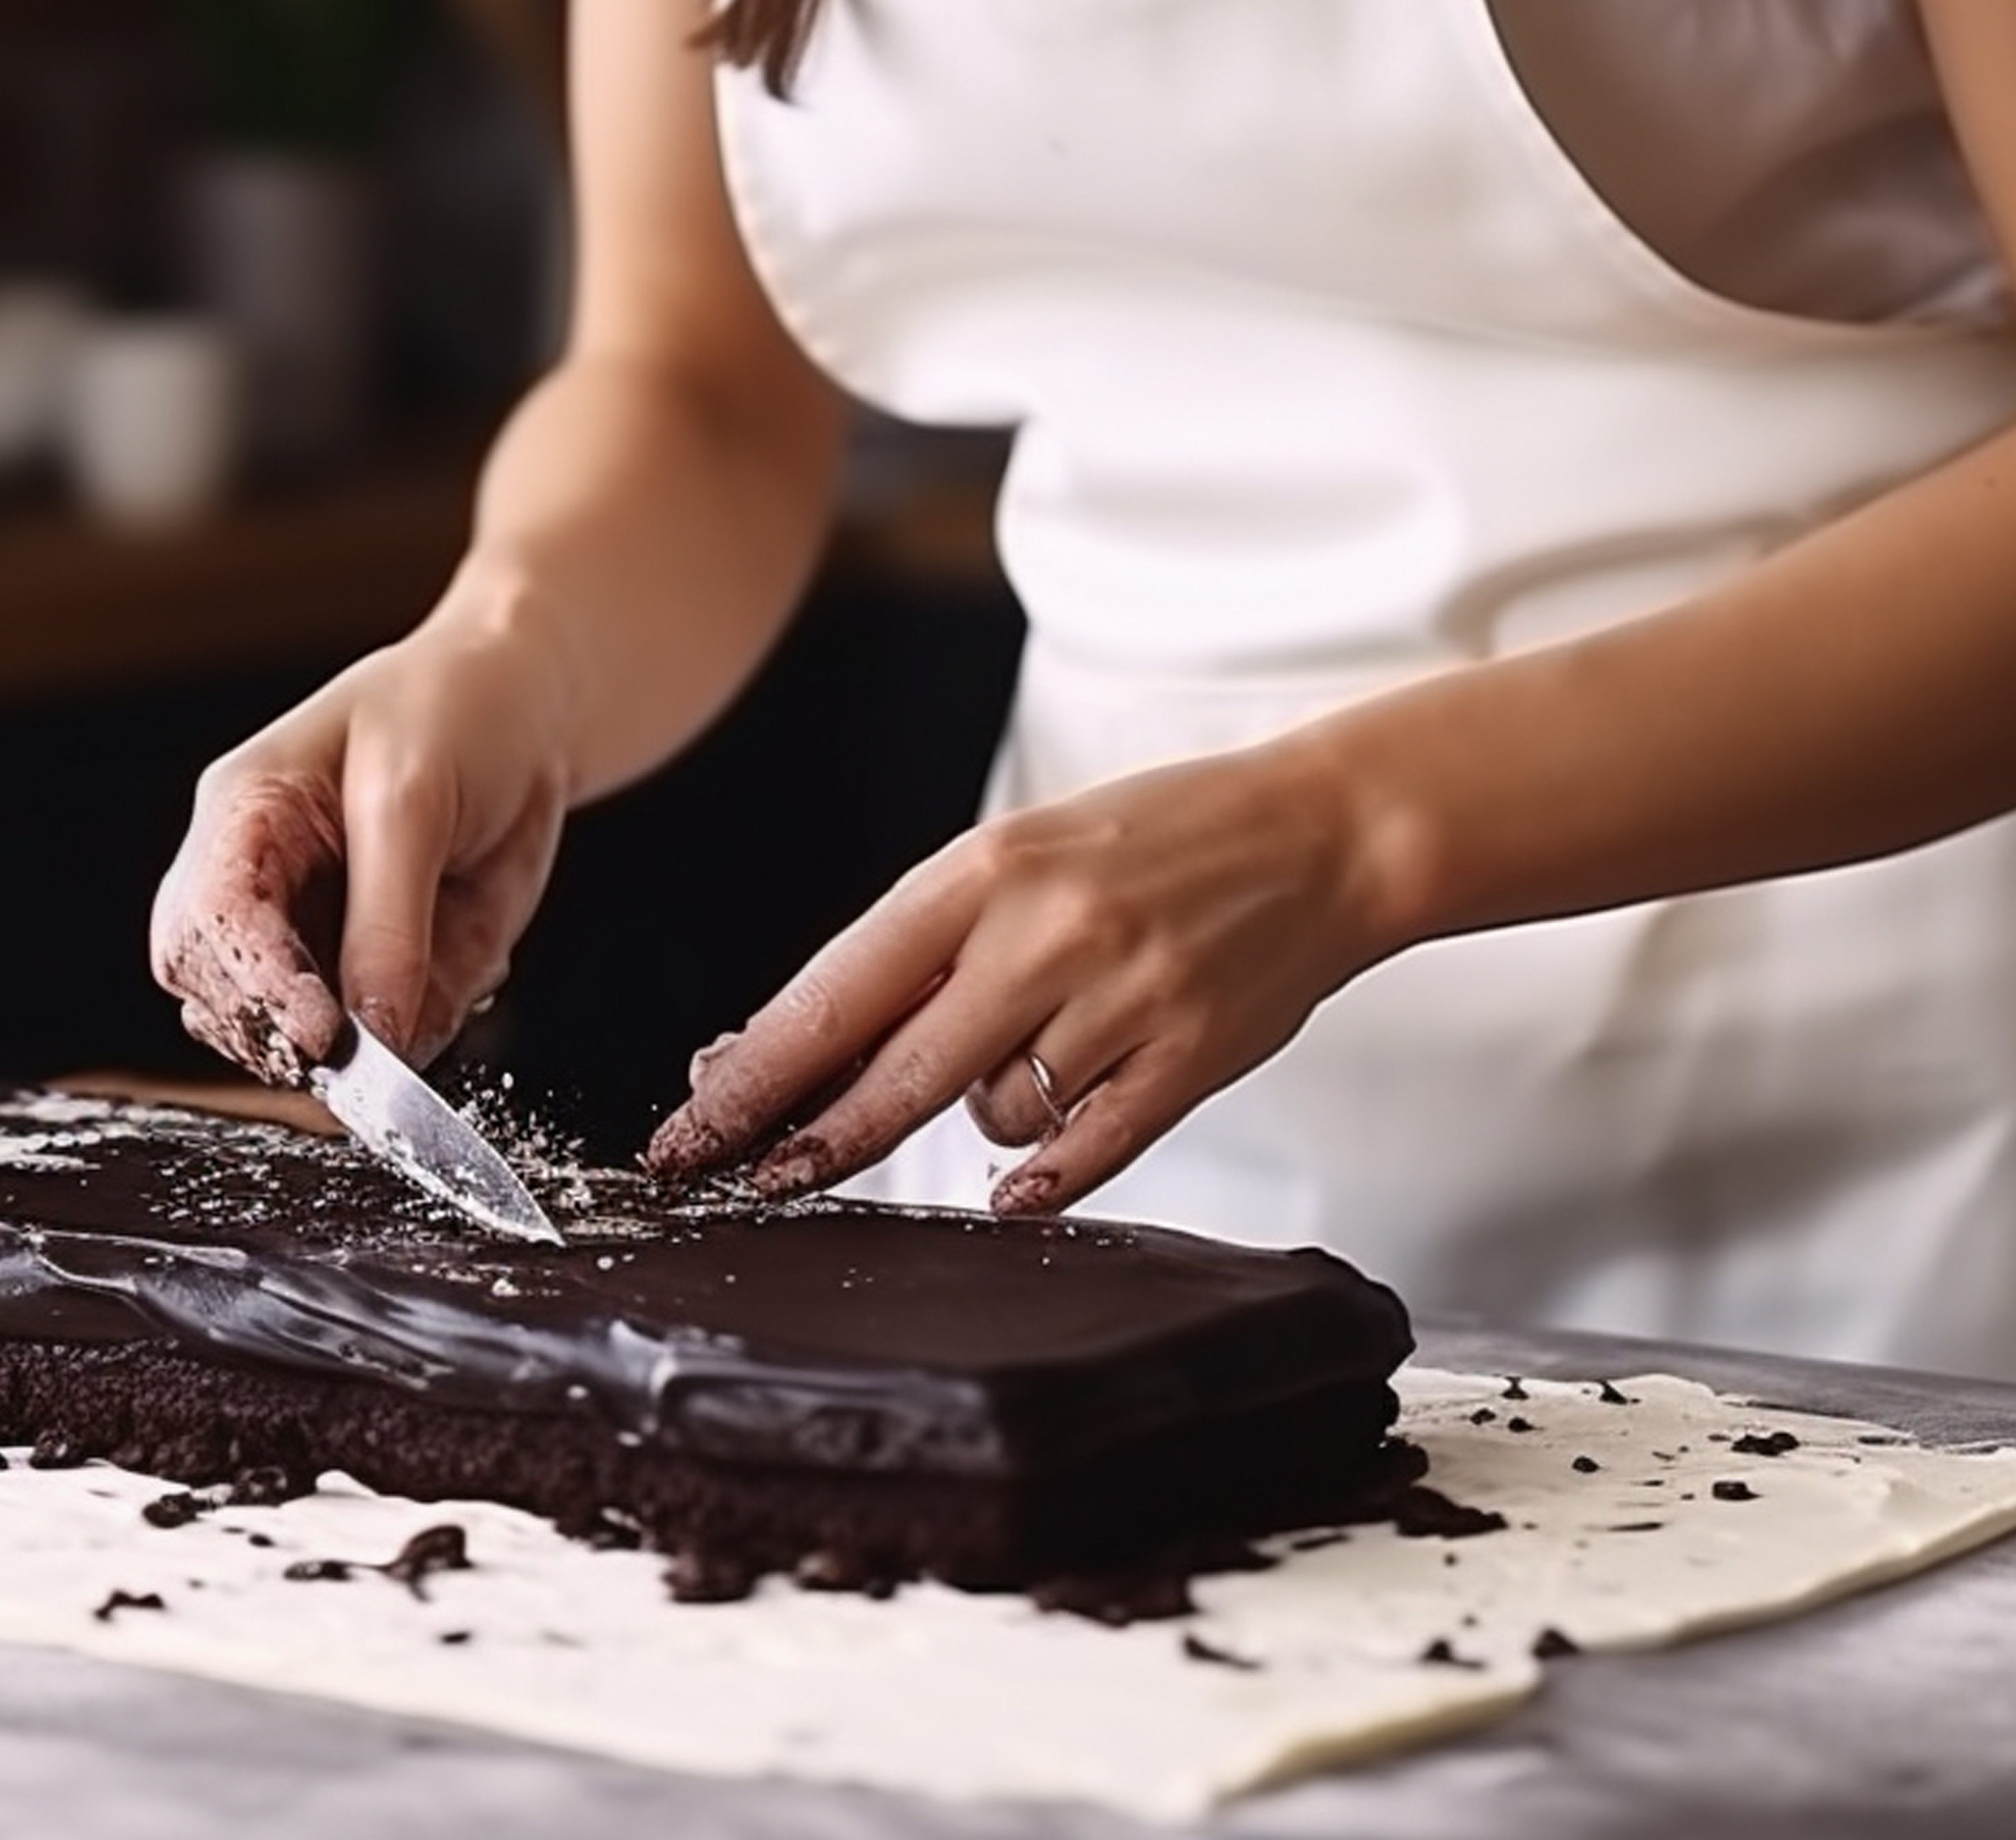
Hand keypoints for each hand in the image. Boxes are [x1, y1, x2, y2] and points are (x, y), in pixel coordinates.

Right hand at [147, 620, 575, 1081]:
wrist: (525, 711)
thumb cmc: (456, 712)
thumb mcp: (418, 800)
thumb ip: (391, 922)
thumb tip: (376, 1034)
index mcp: (245, 814)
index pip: (213, 919)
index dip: (258, 985)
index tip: (323, 1035)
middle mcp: (259, 884)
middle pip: (219, 992)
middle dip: (287, 1032)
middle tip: (372, 1053)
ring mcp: (306, 934)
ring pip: (284, 1034)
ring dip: (356, 1046)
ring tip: (439, 981)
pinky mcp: (360, 970)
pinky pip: (368, 1043)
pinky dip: (413, 1039)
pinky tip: (459, 976)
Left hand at [643, 738, 1395, 1214]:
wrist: (1321, 832)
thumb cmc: (1149, 844)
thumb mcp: (1015, 861)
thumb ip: (913, 954)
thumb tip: (784, 1049)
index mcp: (983, 871)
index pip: (837, 992)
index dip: (756, 1075)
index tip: (693, 1130)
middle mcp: (1047, 932)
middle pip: (895, 1074)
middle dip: (815, 1141)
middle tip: (758, 1180)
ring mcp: (1124, 997)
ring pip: (994, 1112)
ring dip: (984, 1110)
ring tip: (1040, 1045)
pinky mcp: (1191, 1056)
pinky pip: (1085, 1148)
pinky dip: (1041, 1175)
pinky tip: (1017, 1184)